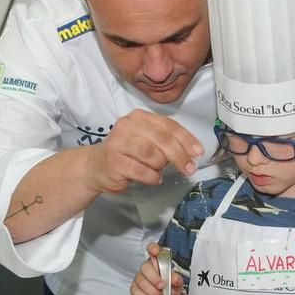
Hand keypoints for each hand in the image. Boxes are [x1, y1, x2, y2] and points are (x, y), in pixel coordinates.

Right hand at [85, 109, 204, 193]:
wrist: (96, 166)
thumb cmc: (127, 154)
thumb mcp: (148, 141)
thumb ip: (167, 142)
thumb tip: (191, 152)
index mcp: (140, 117)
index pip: (169, 125)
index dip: (186, 139)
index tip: (198, 152)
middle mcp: (127, 125)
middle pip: (162, 139)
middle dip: (179, 155)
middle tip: (189, 168)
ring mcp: (118, 142)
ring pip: (151, 153)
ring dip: (161, 165)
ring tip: (159, 170)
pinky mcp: (113, 161)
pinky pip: (140, 170)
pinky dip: (151, 176)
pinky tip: (152, 178)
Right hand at [130, 242, 183, 294]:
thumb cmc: (171, 290)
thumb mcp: (178, 284)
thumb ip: (177, 280)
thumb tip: (174, 278)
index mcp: (159, 262)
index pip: (153, 250)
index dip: (153, 248)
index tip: (156, 251)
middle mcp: (147, 268)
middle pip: (145, 267)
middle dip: (154, 278)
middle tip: (162, 286)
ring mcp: (139, 278)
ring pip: (141, 281)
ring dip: (152, 291)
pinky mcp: (134, 289)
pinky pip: (136, 293)